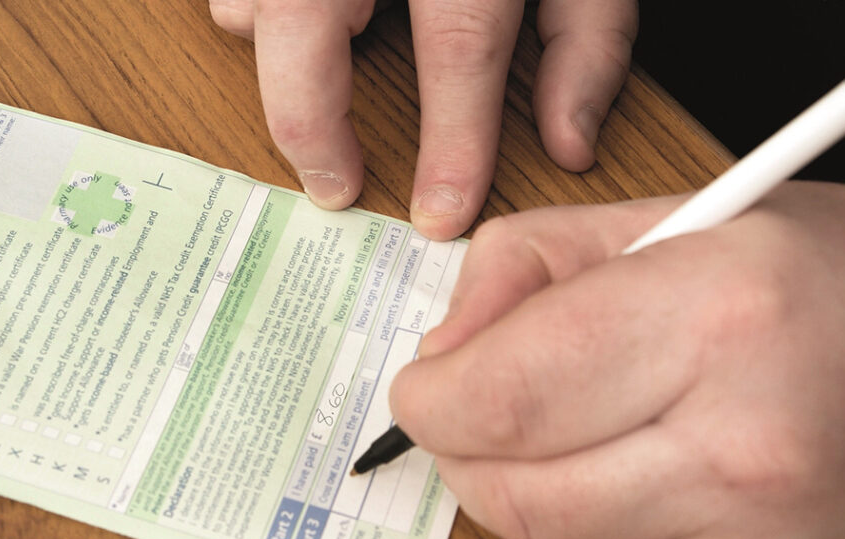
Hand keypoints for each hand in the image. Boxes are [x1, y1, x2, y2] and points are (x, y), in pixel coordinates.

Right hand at [209, 0, 636, 239]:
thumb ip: (588, 41)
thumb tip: (568, 144)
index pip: (458, 42)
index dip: (451, 137)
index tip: (441, 212)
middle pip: (306, 19)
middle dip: (310, 118)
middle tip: (333, 188)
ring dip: (271, 51)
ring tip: (317, 90)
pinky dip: (256, 9)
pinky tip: (300, 24)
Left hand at [391, 182, 844, 538]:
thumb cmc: (841, 277)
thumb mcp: (681, 215)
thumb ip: (530, 267)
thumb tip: (442, 351)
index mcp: (712, 316)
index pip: (499, 398)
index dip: (430, 401)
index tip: (425, 388)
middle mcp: (739, 442)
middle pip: (512, 494)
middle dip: (461, 453)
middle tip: (472, 412)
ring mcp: (761, 538)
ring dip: (527, 491)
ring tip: (573, 426)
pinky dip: (593, 528)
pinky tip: (631, 472)